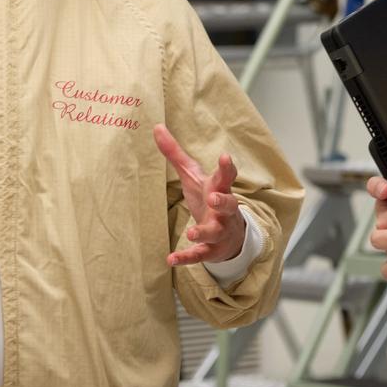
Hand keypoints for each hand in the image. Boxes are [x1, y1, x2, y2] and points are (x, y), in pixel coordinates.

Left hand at [153, 124, 246, 266]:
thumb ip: (175, 153)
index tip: (225, 157)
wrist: (230, 235)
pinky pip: (200, 255)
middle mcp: (224, 210)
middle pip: (229, 203)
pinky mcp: (211, 250)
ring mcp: (219, 230)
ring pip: (215, 231)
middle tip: (213, 197)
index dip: (227, 167)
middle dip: (222, 201)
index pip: (227, 176)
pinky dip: (187, 258)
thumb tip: (156, 127)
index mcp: (219, 188)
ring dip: (203, 232)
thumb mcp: (193, 175)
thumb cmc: (208, 197)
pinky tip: (171, 259)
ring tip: (192, 233)